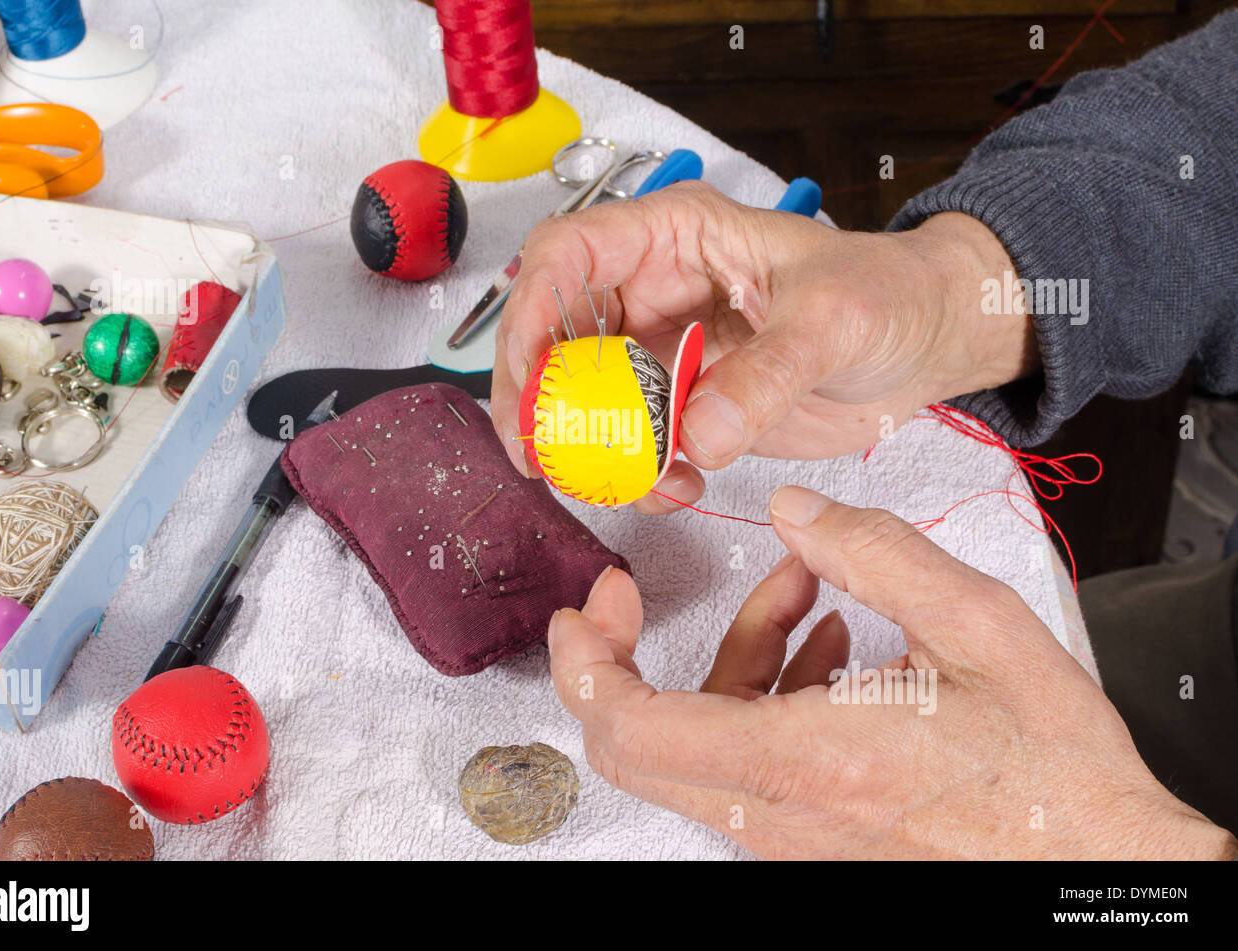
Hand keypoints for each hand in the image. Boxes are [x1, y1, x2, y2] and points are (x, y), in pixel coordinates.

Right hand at [492, 182, 1036, 512]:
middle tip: (544, 456)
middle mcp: (654, 290)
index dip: (531, 310)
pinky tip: (679, 488)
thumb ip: (767, 373)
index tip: (529, 375)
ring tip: (631, 483)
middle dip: (539, 400)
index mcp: (676, 236)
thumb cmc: (887, 291)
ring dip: (590, 449)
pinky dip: (640, 475)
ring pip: (585, 399)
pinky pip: (634, 443)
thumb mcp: (834, 319)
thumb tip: (697, 432)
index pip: (568, 254)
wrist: (926, 342)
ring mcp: (664, 351)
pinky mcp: (685, 404)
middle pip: (555, 335)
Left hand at [548, 485, 1236, 858]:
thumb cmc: (1051, 767)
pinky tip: (832, 644)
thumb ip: (875, 554)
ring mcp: (792, 830)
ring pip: (700, 742)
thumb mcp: (978, 628)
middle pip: (639, 745)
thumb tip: (796, 512)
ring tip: (809, 590)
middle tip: (634, 596)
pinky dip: (765, 691)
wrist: (1097, 862)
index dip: (584, 665)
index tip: (583, 610)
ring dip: (730, 654)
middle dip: (624, 656)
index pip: (635, 728)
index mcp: (808, 758)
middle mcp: (783, 808)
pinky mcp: (812, 831)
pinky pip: (748, 759)